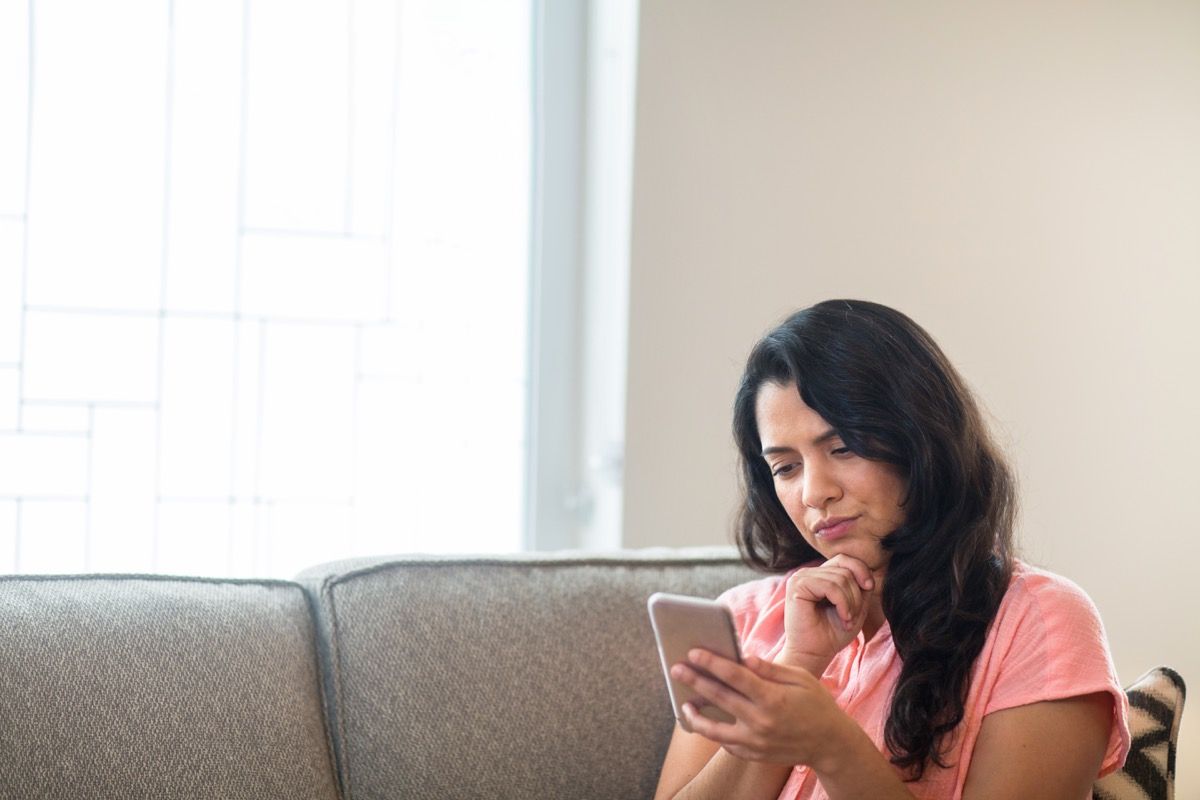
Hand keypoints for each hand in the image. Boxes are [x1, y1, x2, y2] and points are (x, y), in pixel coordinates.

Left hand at [670, 649, 851, 768]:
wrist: (831, 744)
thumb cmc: (816, 704)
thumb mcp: (800, 678)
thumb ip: (769, 668)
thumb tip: (744, 657)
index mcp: (773, 698)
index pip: (735, 677)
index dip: (712, 663)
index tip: (694, 652)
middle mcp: (761, 722)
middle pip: (720, 698)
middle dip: (695, 681)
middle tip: (676, 668)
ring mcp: (756, 742)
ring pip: (715, 730)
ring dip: (696, 716)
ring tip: (684, 703)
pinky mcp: (754, 755)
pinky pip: (727, 744)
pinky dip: (714, 732)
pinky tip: (706, 720)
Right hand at [777, 555, 877, 671]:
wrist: (814, 654)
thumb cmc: (832, 634)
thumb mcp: (854, 607)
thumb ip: (860, 587)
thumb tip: (867, 575)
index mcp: (819, 575)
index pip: (844, 559)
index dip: (861, 570)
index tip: (869, 589)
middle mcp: (808, 573)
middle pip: (845, 569)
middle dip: (856, 595)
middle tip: (853, 617)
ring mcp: (801, 577)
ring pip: (840, 578)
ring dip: (851, 603)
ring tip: (847, 620)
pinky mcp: (797, 586)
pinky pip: (830, 586)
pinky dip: (843, 603)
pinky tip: (843, 617)